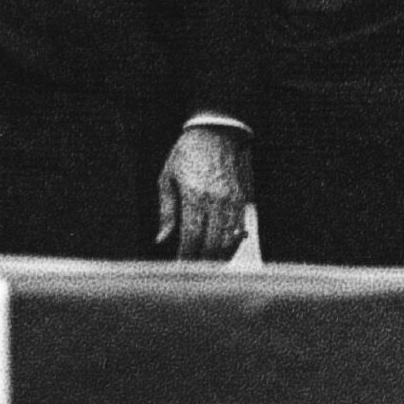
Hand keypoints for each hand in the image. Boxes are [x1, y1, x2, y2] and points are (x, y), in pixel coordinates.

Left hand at [156, 125, 249, 261]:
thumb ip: (166, 211)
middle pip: (212, 244)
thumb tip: (161, 240)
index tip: (178, 268)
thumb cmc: (187, 153)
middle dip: (201, 263)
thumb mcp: (168, 177)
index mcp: (194, 195)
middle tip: (191, 273)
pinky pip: (239, 230)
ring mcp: (232, 201)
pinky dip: (231, 246)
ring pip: (228, 241)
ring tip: (206, 268)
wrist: (216, 131)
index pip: (192, 237)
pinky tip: (221, 252)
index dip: (186, 257)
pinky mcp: (242, 199)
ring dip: (217, 259)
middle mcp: (216, 200)